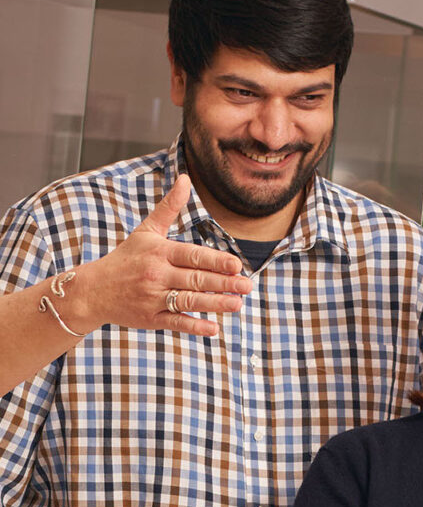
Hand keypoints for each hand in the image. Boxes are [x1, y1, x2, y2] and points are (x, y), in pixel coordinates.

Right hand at [66, 175, 251, 336]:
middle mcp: (156, 274)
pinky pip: (176, 322)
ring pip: (188, 301)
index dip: (215, 261)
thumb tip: (185, 178)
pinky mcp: (151, 319)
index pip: (191, 256)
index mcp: (158, 252)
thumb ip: (169, 208)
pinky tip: (214, 328)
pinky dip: (195, 326)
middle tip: (247, 286)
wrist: (92, 290)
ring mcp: (153, 298)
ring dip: (214, 304)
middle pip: (194, 279)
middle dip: (223, 283)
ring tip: (237, 304)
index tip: (236, 265)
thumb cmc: (126, 258)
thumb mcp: (146, 231)